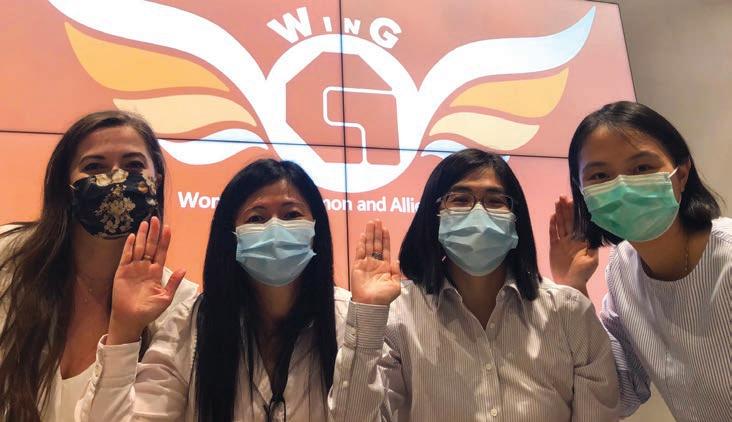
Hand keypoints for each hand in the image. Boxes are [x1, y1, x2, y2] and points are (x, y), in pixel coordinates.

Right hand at [107, 217, 185, 344]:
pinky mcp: (122, 272)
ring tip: (145, 223)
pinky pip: (125, 256)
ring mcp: (133, 268)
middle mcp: (145, 267)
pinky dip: (128, 247)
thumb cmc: (149, 310)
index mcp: (157, 272)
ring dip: (141, 236)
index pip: (161, 252)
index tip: (168, 228)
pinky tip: (131, 236)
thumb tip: (183, 269)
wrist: (131, 319)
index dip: (164, 240)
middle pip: (150, 246)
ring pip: (138, 248)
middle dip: (153, 233)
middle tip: (156, 218)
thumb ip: (173, 283)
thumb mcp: (165, 298)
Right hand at [351, 220, 401, 305]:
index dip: (386, 238)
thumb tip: (396, 259)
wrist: (371, 305)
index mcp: (385, 267)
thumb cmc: (384, 297)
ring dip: (369, 234)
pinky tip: (363, 236)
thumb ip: (396, 271)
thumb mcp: (396, 285)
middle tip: (377, 220)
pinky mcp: (357, 266)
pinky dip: (361, 244)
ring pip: (368, 246)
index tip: (385, 228)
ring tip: (370, 223)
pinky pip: (359, 253)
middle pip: (376, 244)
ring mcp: (366, 264)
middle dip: (377, 232)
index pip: (385, 249)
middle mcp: (375, 263)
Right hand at [549, 196, 597, 295]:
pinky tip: (553, 216)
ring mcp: (563, 242)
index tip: (574, 201)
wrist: (570, 284)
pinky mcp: (554, 246)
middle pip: (569, 220)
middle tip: (563, 197)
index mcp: (582, 240)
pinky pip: (553, 233)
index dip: (576, 212)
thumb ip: (593, 246)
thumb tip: (595, 232)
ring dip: (559, 213)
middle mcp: (572, 238)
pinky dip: (553, 225)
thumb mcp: (592, 260)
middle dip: (566, 208)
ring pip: (561, 224)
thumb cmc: (583, 273)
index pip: (579, 223)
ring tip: (558, 202)